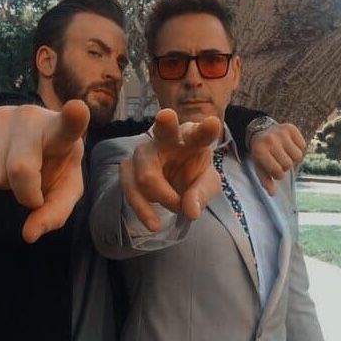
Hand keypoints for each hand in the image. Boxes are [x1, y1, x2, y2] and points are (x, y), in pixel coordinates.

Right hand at [0, 100, 89, 242]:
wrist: (30, 147)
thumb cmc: (52, 169)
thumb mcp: (63, 192)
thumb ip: (54, 213)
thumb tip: (29, 234)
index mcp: (63, 132)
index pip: (69, 125)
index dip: (73, 118)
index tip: (77, 110)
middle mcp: (32, 116)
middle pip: (19, 169)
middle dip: (24, 192)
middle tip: (32, 185)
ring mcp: (1, 113)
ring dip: (2, 185)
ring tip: (14, 171)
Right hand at [120, 108, 221, 231]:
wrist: (170, 182)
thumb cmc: (191, 175)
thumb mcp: (206, 185)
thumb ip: (201, 194)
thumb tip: (189, 211)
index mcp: (191, 138)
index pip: (200, 134)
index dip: (205, 130)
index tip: (212, 124)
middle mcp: (166, 138)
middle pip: (164, 129)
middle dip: (165, 123)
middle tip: (166, 117)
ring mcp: (143, 152)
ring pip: (146, 175)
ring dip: (162, 198)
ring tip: (177, 209)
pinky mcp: (128, 168)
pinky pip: (130, 189)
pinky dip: (143, 209)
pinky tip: (154, 223)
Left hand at [250, 122, 305, 195]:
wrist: (260, 130)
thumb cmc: (261, 153)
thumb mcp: (259, 166)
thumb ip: (265, 180)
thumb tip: (272, 193)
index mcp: (260, 152)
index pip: (278, 172)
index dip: (279, 174)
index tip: (275, 170)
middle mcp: (270, 141)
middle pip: (289, 164)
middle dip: (285, 166)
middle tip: (279, 161)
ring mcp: (281, 133)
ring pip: (298, 155)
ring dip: (293, 158)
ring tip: (285, 154)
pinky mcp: (291, 128)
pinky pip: (303, 145)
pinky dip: (298, 148)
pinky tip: (289, 146)